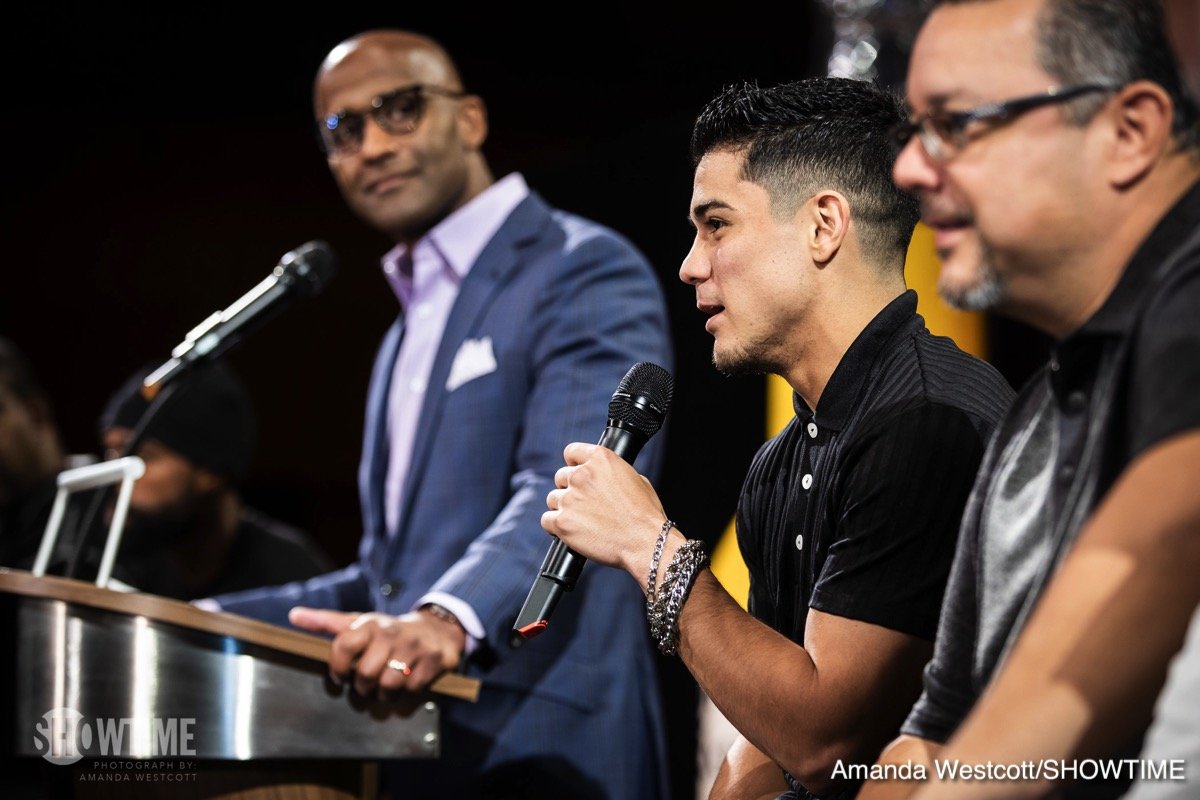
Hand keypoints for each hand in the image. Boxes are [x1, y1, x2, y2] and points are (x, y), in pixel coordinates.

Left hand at [289, 607, 464, 697]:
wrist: (436, 628)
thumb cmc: (388, 632)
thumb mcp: (359, 623)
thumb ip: (326, 622)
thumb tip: (294, 615)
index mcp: (370, 624)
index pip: (343, 646)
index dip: (337, 669)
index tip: (340, 677)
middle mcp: (392, 633)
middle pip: (366, 673)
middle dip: (362, 687)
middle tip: (365, 686)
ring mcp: (415, 647)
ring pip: (389, 685)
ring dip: (384, 694)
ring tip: (384, 688)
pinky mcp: (435, 660)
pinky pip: (413, 688)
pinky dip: (406, 693)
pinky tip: (405, 684)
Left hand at [542, 441, 668, 577]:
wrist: (644, 542)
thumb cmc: (645, 515)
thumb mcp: (637, 479)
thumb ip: (614, 472)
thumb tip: (605, 477)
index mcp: (601, 458)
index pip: (571, 451)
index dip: (574, 463)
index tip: (576, 472)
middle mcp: (582, 474)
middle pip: (561, 476)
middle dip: (570, 489)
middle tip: (584, 504)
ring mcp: (570, 498)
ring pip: (553, 498)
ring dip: (563, 508)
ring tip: (581, 521)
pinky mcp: (562, 522)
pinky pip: (546, 520)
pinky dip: (555, 526)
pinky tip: (570, 531)